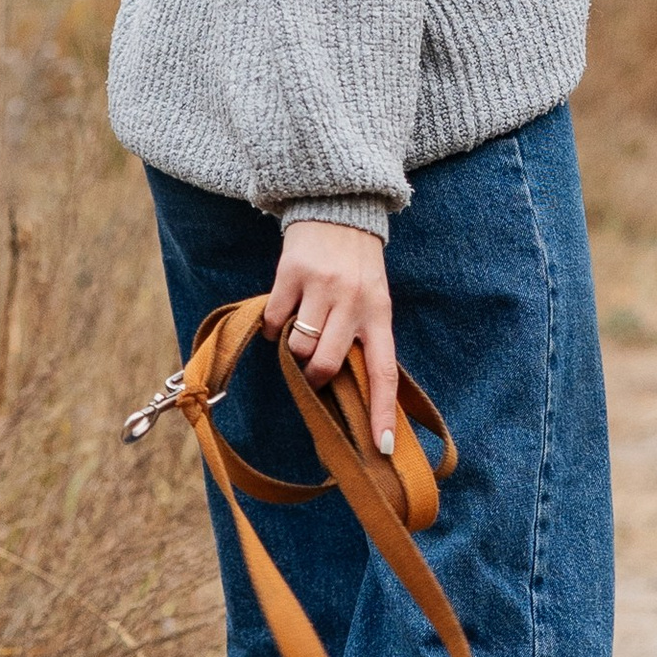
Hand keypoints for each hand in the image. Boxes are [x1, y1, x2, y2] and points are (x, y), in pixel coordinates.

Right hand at [266, 221, 398, 454]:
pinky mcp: (291, 273)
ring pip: (297, 346)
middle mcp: (353, 302)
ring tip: (301, 327)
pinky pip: (274, 321)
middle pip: (326, 365)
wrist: (338, 209)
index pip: (383, 371)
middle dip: (314, 376)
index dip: (382, 411)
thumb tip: (343, 387)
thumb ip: (362, 337)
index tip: (381, 447)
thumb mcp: (373, 299)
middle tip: (312, 368)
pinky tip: (284, 310)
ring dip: (293, 347)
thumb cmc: (358, 266)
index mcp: (379, 314)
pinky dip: (274, 326)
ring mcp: (321, 287)